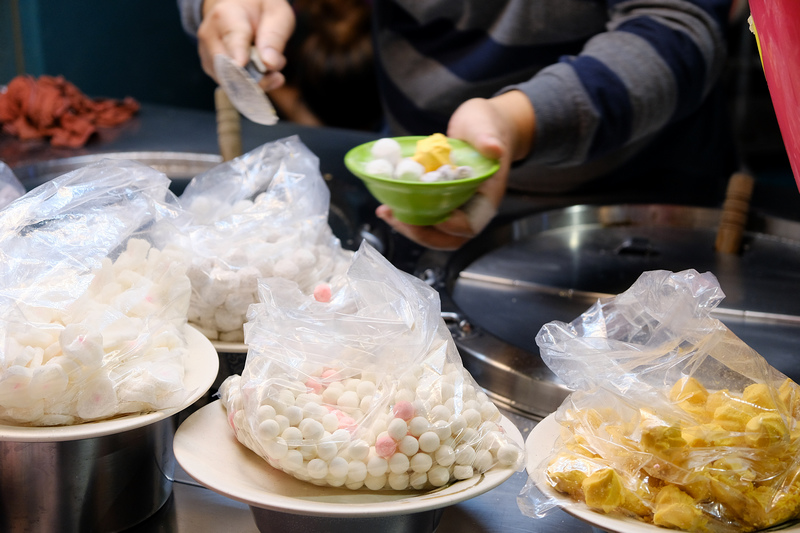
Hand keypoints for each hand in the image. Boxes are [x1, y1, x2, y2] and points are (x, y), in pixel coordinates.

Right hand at [197, 0, 293, 90]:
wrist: (238, 7)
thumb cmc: (260, 10)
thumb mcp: (276, 14)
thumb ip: (275, 36)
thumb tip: (269, 64)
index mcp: (226, 16)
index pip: (233, 41)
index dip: (241, 57)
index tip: (247, 66)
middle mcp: (210, 35)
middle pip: (228, 67)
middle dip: (256, 79)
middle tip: (277, 76)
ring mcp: (207, 53)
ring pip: (228, 81)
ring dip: (254, 84)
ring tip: (272, 74)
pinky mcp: (211, 67)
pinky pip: (229, 85)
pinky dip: (248, 86)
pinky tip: (262, 76)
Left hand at [376, 90, 534, 250]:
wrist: (480, 127)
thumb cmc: (485, 126)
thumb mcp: (485, 126)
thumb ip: (487, 137)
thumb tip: (494, 148)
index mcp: (486, 198)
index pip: (471, 225)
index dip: (451, 226)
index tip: (432, 214)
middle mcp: (470, 210)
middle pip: (448, 238)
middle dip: (422, 233)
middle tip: (398, 217)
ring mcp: (454, 209)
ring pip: (433, 233)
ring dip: (408, 228)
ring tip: (386, 212)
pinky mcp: (439, 204)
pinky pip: (424, 218)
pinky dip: (405, 216)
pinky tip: (386, 206)